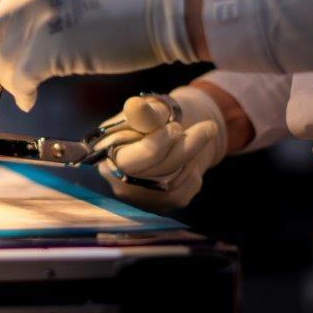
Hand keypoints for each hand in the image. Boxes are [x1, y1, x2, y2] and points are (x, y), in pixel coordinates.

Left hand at [0, 0, 197, 111]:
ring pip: (3, 57)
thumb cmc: (134, 7)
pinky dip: (21, 92)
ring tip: (24, 92)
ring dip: (9, 80)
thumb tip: (28, 34)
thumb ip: (49, 2)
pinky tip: (30, 99)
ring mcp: (43, 18)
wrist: (167, 12)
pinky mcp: (55, 46)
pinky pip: (21, 76)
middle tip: (4, 79)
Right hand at [95, 87, 226, 212]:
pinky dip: (192, 174)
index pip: (129, 160)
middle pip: (154, 173)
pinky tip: (188, 161)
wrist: (174, 134)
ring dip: (191, 158)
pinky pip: (181, 194)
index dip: (155, 145)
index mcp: (106, 152)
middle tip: (206, 127)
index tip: (176, 127)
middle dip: (184, 148)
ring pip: (171, 184)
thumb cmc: (158, 118)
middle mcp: (115, 180)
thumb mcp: (153, 109)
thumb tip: (135, 106)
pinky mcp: (157, 206)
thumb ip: (146, 112)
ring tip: (197, 137)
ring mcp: (136, 197)